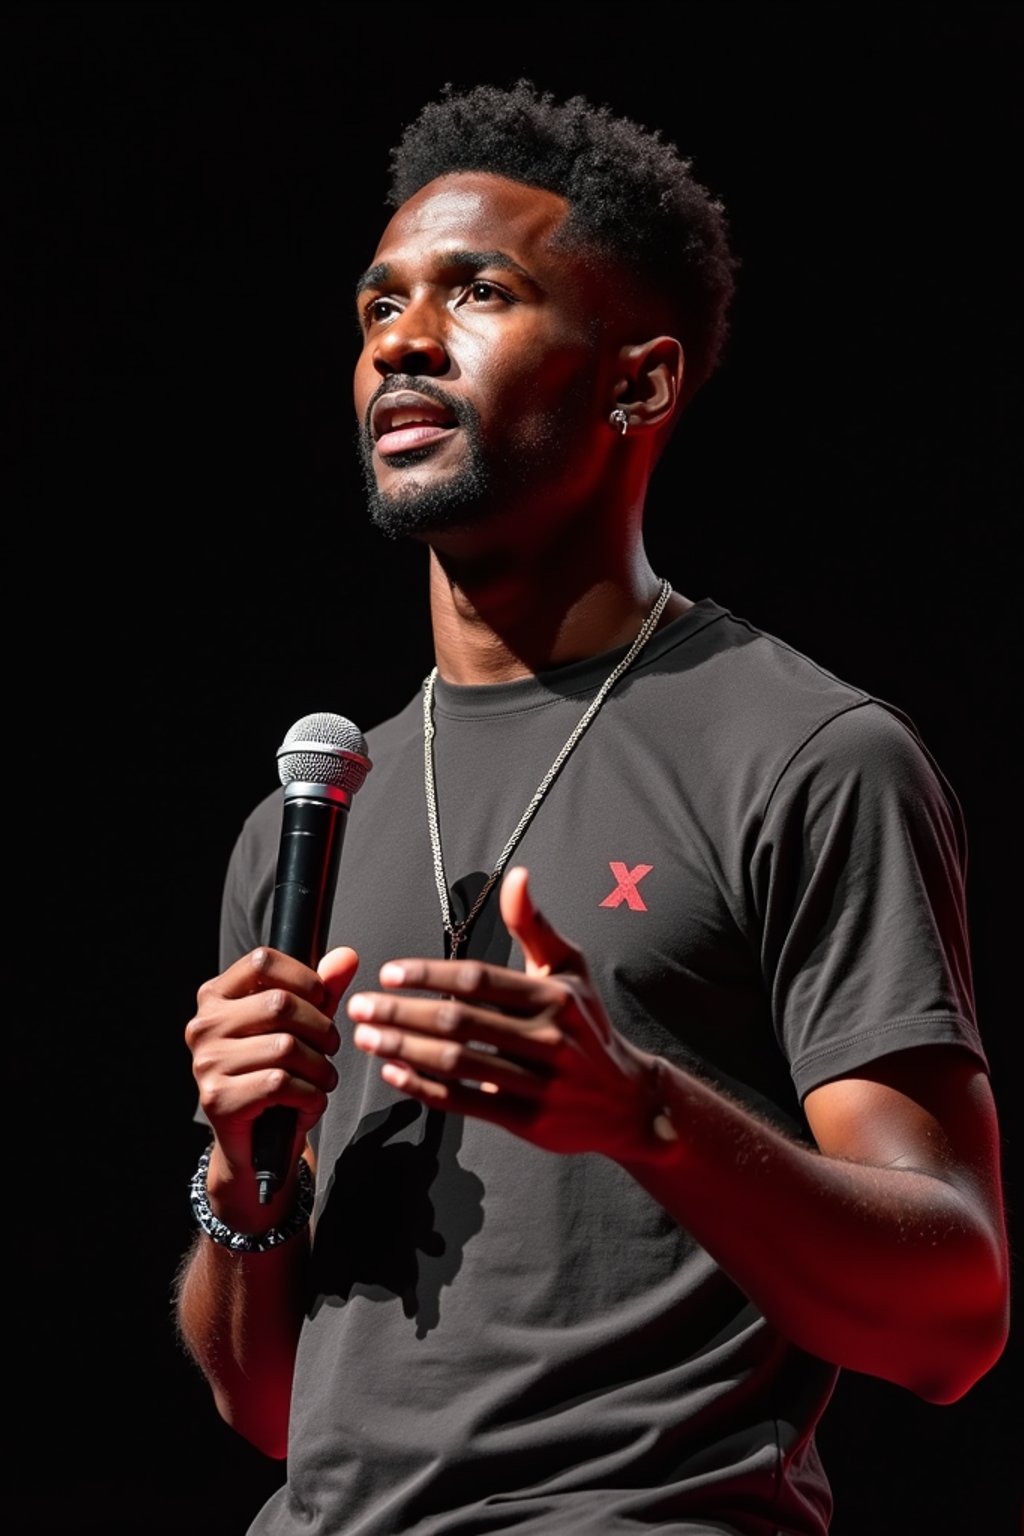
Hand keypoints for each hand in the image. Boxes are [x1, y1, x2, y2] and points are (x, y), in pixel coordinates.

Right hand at [185, 944, 358, 1176]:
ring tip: (323, 1078)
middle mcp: (204, 1025)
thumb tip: (347, 957)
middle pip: (281, 1005)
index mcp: (216, 996)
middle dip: (322, 1029)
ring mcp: (206, 1062)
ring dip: (321, 1068)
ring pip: (286, 1048)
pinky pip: (280, 1084)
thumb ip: (323, 990)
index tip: (321, 1001)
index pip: (262, 961)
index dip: (305, 977)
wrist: (256, 1144)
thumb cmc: (277, 1073)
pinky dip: (310, 1095)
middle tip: (331, 1048)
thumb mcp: (302, 1027)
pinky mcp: (217, 1099)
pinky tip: (310, 1101)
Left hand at [348, 867, 674, 1159]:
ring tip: (367, 1037)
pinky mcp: (529, 1123)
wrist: (628, 1101)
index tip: (389, 972)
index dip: (429, 974)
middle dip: (402, 1012)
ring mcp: (539, 1084)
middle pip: (459, 1022)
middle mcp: (548, 1038)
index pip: (478, 980)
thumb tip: (516, 875)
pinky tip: (394, 1074)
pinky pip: (466, 1103)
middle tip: (359, 1006)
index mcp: (554, 996)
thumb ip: (534, 925)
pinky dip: (425, 1089)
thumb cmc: (587, 1024)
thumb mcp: (570, 968)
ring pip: (457, 1064)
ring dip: (404, 1049)